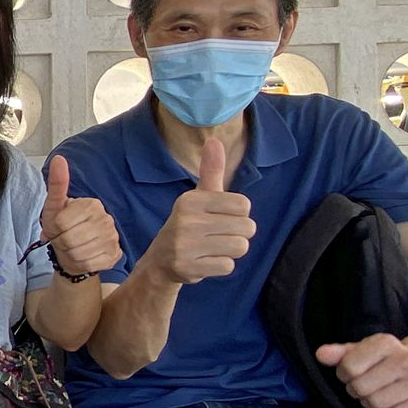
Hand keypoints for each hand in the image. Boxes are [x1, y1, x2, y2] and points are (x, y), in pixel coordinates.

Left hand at [41, 154, 120, 275]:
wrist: (75, 253)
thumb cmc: (63, 228)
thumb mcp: (54, 207)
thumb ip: (57, 185)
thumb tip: (58, 159)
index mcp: (92, 204)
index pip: (60, 223)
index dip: (53, 230)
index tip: (56, 228)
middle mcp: (106, 219)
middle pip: (69, 239)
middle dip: (61, 243)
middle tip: (63, 240)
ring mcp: (113, 237)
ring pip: (79, 254)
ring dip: (70, 255)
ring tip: (72, 248)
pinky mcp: (115, 255)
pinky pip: (90, 264)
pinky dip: (81, 264)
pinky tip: (83, 256)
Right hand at [147, 139, 255, 284]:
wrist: (160, 262)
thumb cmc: (188, 225)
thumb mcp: (197, 197)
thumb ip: (210, 170)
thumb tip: (214, 140)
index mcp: (192, 200)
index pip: (244, 205)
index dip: (238, 214)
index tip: (219, 218)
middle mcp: (187, 221)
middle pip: (247, 228)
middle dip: (237, 234)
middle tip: (216, 236)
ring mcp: (186, 246)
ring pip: (240, 247)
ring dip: (231, 251)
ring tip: (212, 248)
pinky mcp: (188, 268)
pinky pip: (228, 266)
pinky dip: (221, 266)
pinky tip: (205, 262)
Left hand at [316, 334, 407, 407]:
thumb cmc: (385, 359)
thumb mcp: (362, 350)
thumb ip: (340, 354)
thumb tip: (320, 354)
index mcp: (386, 343)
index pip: (349, 367)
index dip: (345, 374)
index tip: (352, 372)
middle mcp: (406, 360)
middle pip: (360, 388)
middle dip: (357, 390)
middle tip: (366, 385)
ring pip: (376, 404)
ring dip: (372, 402)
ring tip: (380, 392)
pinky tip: (395, 400)